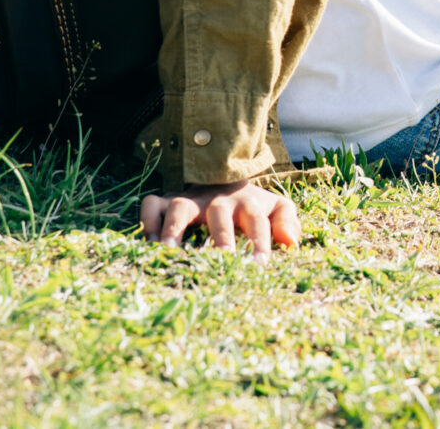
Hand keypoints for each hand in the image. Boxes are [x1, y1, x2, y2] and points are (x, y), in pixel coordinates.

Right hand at [138, 178, 302, 254]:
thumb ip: (287, 222)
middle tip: (221, 260)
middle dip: (220, 237)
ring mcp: (190, 198)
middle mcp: (217, 200)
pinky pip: (153, 204)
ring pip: (180, 207)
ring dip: (175, 227)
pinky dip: (149, 221)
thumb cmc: (249, 203)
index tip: (260, 264)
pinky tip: (150, 243)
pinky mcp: (167, 200)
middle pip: (219, 214)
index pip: (256, 221)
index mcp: (247, 204)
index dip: (259, 241)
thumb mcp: (275, 207)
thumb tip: (291, 243)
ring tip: (170, 251)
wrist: (222, 174)